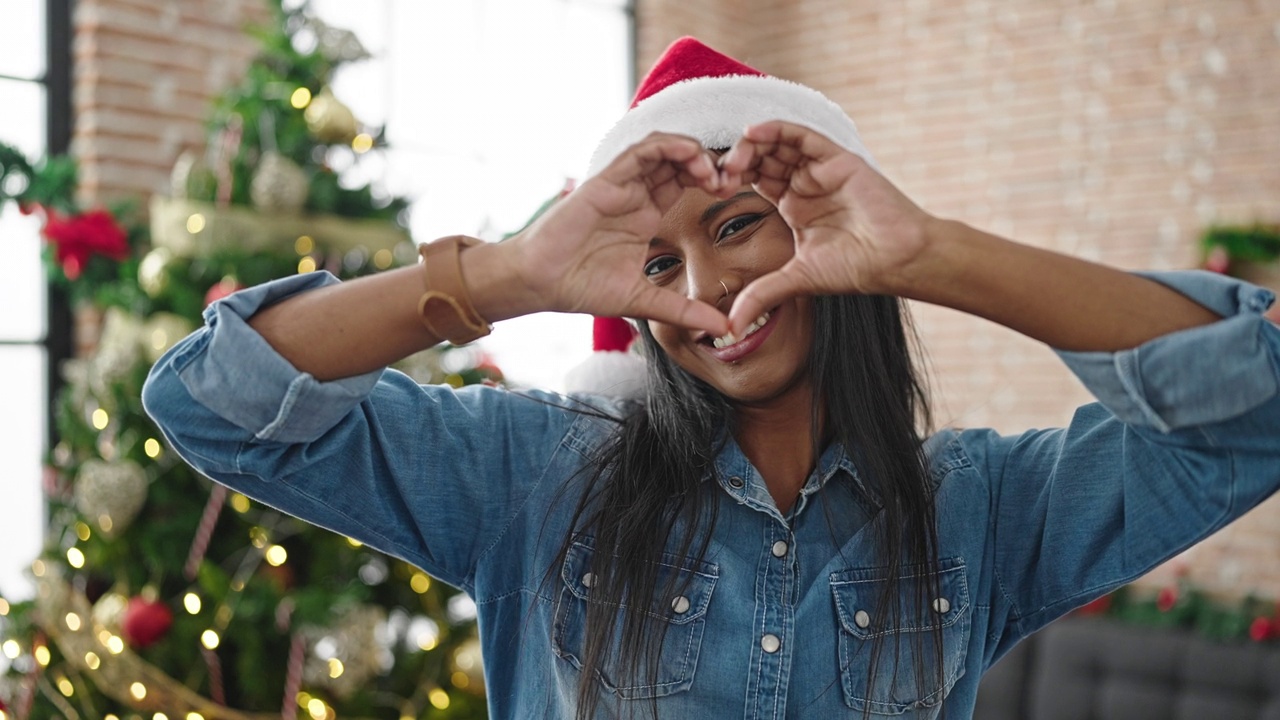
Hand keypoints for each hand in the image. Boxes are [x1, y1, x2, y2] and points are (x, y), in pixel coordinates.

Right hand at [511, 133, 730, 335]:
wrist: (541, 283)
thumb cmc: (583, 288)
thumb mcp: (646, 301)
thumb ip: (685, 311)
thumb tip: (725, 330)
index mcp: (647, 214)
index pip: (687, 183)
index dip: (714, 181)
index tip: (735, 193)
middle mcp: (636, 194)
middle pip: (680, 160)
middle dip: (710, 162)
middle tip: (731, 178)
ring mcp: (621, 184)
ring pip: (662, 149)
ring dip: (692, 151)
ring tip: (712, 168)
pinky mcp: (605, 180)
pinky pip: (639, 152)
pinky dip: (666, 146)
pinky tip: (688, 153)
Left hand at [717, 121, 933, 334]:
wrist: (898, 259)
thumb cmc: (857, 269)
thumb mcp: (797, 279)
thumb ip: (762, 295)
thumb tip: (729, 326)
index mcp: (793, 206)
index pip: (754, 181)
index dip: (731, 180)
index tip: (710, 189)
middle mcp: (805, 183)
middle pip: (762, 158)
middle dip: (736, 162)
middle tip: (716, 173)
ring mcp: (821, 169)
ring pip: (778, 144)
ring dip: (752, 145)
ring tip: (733, 158)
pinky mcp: (837, 158)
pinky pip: (802, 136)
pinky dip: (777, 130)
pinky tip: (753, 132)